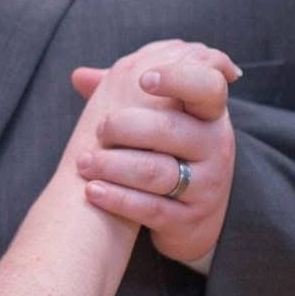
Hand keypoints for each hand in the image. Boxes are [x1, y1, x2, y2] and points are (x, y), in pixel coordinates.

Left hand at [69, 41, 240, 267]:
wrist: (196, 214)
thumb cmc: (172, 152)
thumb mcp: (166, 117)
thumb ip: (127, 90)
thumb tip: (79, 75)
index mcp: (210, 113)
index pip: (206, 86)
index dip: (177, 78)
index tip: (143, 80)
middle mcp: (215, 147)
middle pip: (170, 128)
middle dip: (124, 125)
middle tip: (99, 128)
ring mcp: (206, 186)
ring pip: (155, 171)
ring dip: (112, 164)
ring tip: (83, 162)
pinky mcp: (189, 220)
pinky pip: (150, 208)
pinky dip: (117, 198)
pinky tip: (92, 190)